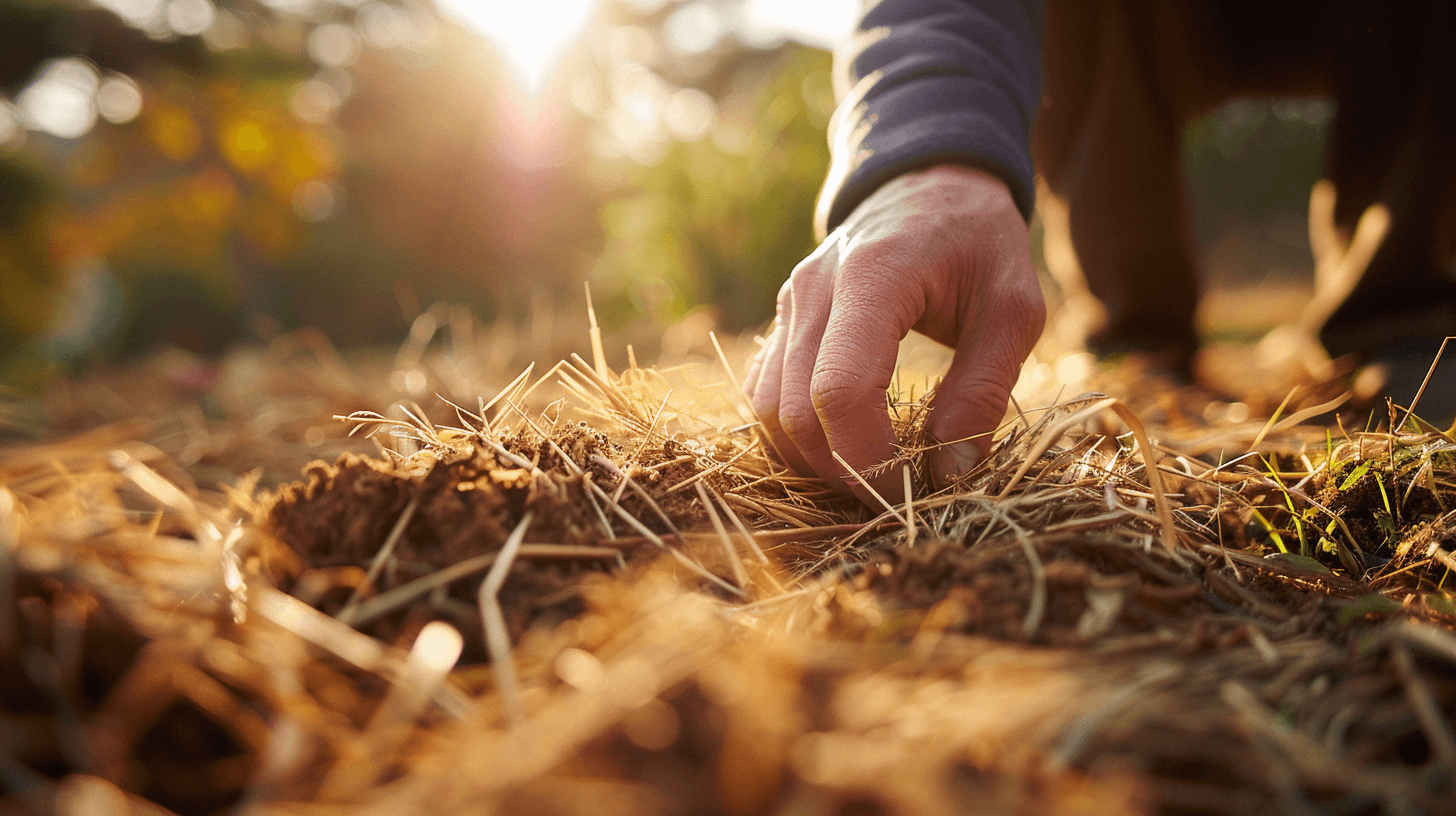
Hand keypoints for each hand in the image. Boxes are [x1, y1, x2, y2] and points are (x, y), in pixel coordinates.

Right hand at [743, 164, 1044, 503]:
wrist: (929, 181)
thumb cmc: (979, 242)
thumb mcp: (1014, 308)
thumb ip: (984, 389)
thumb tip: (950, 472)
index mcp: (873, 278)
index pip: (839, 392)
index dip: (868, 459)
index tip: (912, 490)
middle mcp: (814, 290)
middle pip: (794, 413)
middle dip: (842, 472)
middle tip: (897, 496)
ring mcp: (788, 304)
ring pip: (767, 412)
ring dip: (812, 461)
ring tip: (871, 475)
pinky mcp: (781, 321)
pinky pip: (762, 395)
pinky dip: (794, 436)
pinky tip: (842, 446)